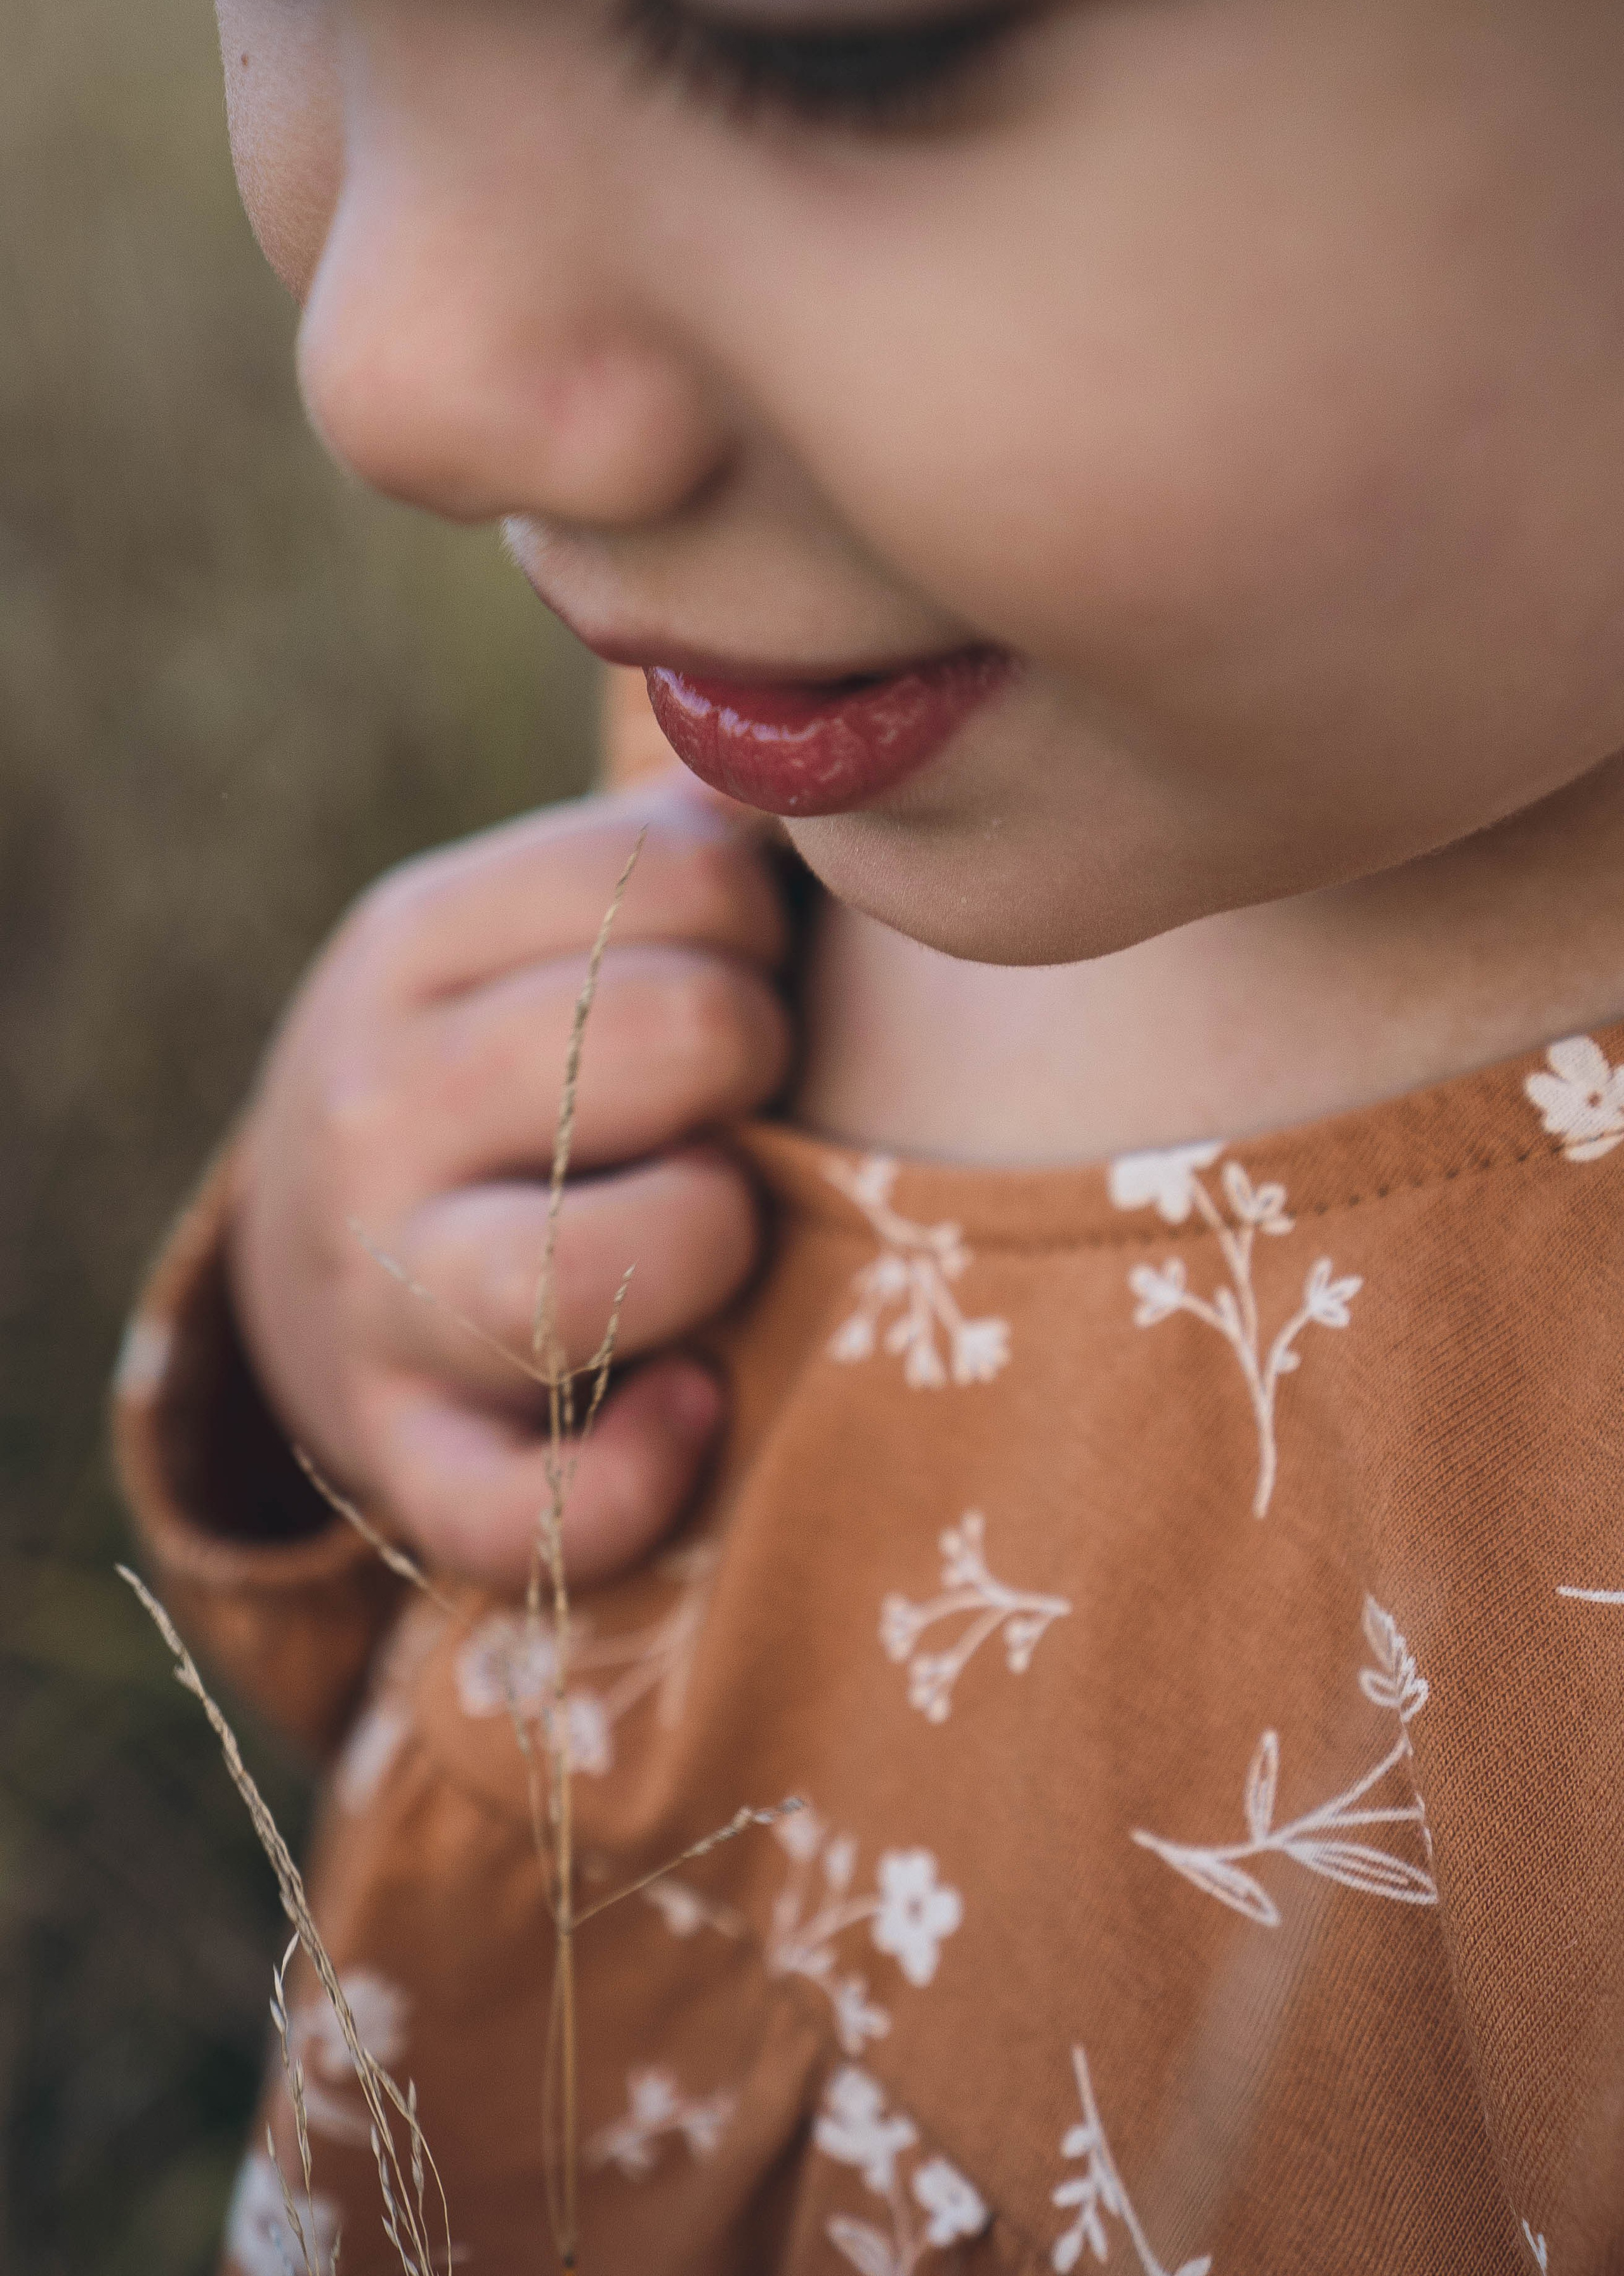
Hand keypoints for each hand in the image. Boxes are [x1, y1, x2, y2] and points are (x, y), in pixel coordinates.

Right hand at [227, 775, 793, 1590]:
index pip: (673, 881)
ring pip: (585, 1274)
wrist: (320, 1245)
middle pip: (666, 1041)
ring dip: (705, 1241)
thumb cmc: (506, 1052)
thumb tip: (829, 765)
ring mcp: (378, 1297)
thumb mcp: (531, 916)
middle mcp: (375, 1112)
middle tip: (729, 1092)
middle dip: (751, 1060)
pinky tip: (696, 1408)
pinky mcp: (404, 1459)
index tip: (729, 963)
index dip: (757, 923)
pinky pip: (520, 1510)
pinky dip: (627, 1481)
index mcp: (414, 942)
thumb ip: (670, 841)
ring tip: (714, 1222)